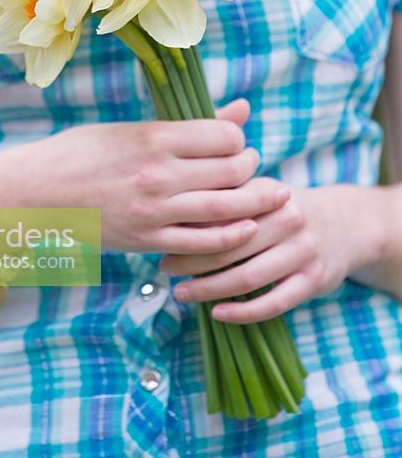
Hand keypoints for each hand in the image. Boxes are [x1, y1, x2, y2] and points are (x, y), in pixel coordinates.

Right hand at [23, 99, 288, 252]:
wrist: (35, 194)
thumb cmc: (81, 152)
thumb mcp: (132, 128)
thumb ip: (191, 124)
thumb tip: (244, 109)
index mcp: (154, 138)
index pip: (225, 137)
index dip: (238, 139)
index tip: (233, 143)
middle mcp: (159, 174)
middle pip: (233, 171)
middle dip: (251, 168)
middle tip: (250, 167)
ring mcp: (155, 212)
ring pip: (227, 209)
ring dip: (254, 201)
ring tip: (265, 195)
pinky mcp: (148, 241)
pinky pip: (204, 243)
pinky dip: (231, 237)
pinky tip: (242, 228)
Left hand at [161, 183, 385, 322]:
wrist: (345, 223)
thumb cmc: (284, 209)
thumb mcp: (261, 192)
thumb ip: (226, 198)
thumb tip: (173, 212)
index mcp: (268, 193)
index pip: (222, 211)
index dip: (189, 226)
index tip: (161, 236)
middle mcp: (288, 219)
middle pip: (230, 245)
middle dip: (191, 259)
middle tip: (164, 268)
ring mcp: (303, 251)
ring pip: (248, 276)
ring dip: (209, 289)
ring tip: (181, 294)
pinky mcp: (314, 280)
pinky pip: (274, 302)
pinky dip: (243, 311)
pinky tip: (217, 313)